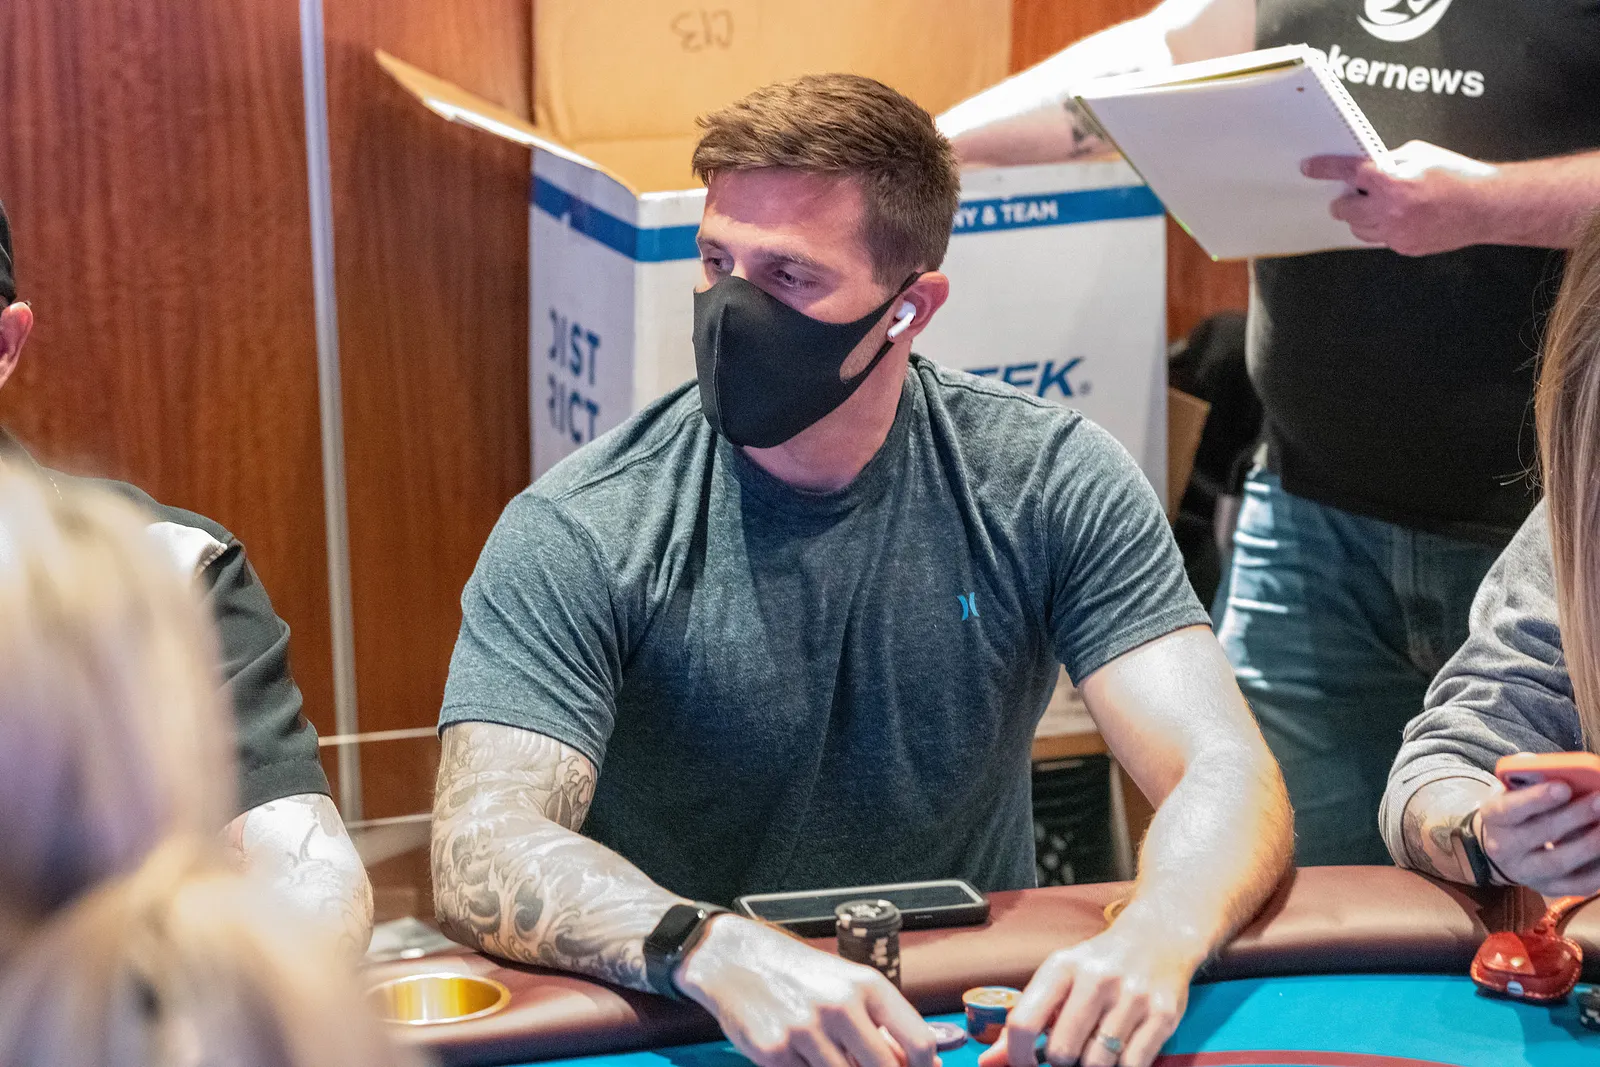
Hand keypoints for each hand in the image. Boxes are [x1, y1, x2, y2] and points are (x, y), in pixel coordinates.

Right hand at [677, 917, 937, 1066]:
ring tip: (829, 1055)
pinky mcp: (773, 1053)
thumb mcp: (847, 984)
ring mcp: (805, 1031)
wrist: (735, 958)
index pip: (919, 1041)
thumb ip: (882, 1024)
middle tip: (865, 1065)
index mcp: (866, 985)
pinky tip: (803, 1058)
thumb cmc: (800, 975)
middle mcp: (839, 1006)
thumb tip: (924, 1066)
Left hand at [977, 921, 1199, 1066]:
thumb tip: (990, 1063)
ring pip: (1098, 1062)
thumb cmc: (1099, 964)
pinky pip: (1132, 1065)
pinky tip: (1118, 1052)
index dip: (1017, 1056)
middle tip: (1069, 1052)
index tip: (1024, 1066)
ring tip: (1095, 1048)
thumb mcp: (1059, 979)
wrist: (1158, 937)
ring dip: (1092, 1065)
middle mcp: (1097, 979)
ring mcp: (1132, 997)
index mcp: (1062, 966)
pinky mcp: (1163, 1015)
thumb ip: (1027, 1019)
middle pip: (1062, 1051)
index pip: (1024, 1022)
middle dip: (1061, 1062)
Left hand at [1303, 140, 1499, 256]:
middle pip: (1344, 209)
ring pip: (1358, 228)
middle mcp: (1390, 210)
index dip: (1325, 169)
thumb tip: (1370, 165)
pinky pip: (1379, 239)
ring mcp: (1396, 233)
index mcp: (1393, 182)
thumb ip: (1390, 160)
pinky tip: (1400, 217)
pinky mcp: (1403, 247)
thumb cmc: (1460, 177)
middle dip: (1345, 200)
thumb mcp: (1421, 155)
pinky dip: (1382, 228)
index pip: (1348, 172)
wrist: (1487, 205)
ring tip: (1383, 205)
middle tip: (1355, 193)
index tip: (1310, 168)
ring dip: (1362, 216)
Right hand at [1478, 781, 1599, 896]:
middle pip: (1539, 834)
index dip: (1536, 798)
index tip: (1563, 787)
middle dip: (1574, 817)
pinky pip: (1578, 884)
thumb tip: (1555, 772)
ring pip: (1559, 862)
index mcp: (1494, 817)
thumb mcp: (1513, 792)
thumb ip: (1529, 779)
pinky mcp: (1549, 889)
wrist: (1503, 848)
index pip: (1510, 809)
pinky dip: (1598, 870)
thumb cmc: (1517, 813)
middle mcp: (1504, 848)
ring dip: (1589, 844)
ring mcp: (1526, 873)